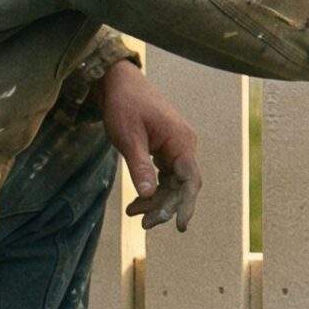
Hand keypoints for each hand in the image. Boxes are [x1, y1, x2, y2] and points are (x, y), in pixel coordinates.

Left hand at [98, 59, 201, 230]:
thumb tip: (149, 195)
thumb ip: (140, 166)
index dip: (186, 204)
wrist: (118, 83)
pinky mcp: (166, 147)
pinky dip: (153, 188)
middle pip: (182, 185)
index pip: (190, 179)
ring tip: (133, 213)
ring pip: (173, 182)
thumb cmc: (124, 106)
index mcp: (180, 140)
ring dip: (156, 200)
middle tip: (143, 224)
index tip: (179, 226)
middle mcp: (184, 144)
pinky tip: (138, 200)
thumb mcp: (128, 138)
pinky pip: (166, 174)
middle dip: (164, 206)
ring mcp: (176, 145)